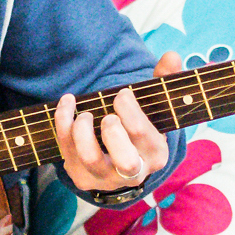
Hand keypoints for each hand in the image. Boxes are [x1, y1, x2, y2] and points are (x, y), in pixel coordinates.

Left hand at [55, 52, 182, 196]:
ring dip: (82, 129)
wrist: (120, 161)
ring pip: (90, 158)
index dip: (130, 110)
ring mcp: (105, 178)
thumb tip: (171, 56)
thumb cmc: (138, 126)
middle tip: (107, 116)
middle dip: (113, 132)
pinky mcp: (82, 178)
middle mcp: (133, 173)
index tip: (122, 94)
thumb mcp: (154, 106)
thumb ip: (164, 80)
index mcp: (156, 154)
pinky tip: (68, 104)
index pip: (143, 135)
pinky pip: (67, 152)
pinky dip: (63, 123)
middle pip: (125, 161)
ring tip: (85, 113)